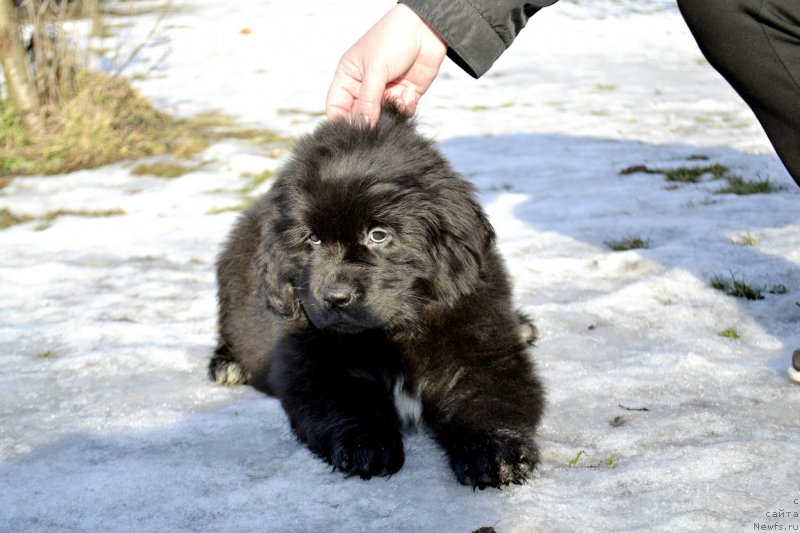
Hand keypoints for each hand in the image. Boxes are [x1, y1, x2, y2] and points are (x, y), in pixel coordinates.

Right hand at [325, 4, 446, 125]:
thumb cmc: (393, 39)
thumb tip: (363, 127)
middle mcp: (364, 87)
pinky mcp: (404, 95)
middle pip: (359, 116)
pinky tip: (409, 93)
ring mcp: (385, 92)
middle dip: (368, 121)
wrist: (426, 30)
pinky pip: (400, 113)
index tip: (348, 132)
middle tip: (377, 120)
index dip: (340, 121)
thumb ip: (368, 101)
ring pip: (381, 118)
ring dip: (389, 115)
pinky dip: (404, 108)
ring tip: (396, 98)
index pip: (336, 106)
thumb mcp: (375, 69)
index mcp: (349, 76)